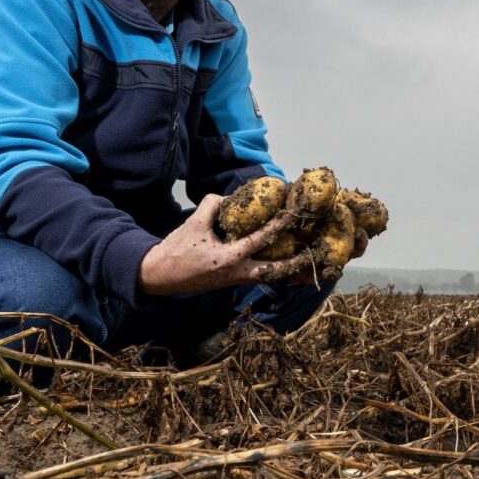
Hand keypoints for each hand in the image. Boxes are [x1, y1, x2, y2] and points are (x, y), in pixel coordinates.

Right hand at [137, 195, 311, 295]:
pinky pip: (260, 276)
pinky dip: (275, 272)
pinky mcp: (233, 280)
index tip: (294, 215)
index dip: (277, 226)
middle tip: (318, 259)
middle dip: (298, 266)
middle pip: (275, 272)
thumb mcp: (193, 224)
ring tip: (313, 270)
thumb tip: (230, 198)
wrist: (160, 276)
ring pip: (270, 277)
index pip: (259, 240)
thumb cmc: (176, 250)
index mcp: (228, 259)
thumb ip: (213, 206)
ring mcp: (237, 279)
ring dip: (291, 273)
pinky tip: (289, 269)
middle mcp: (237, 273)